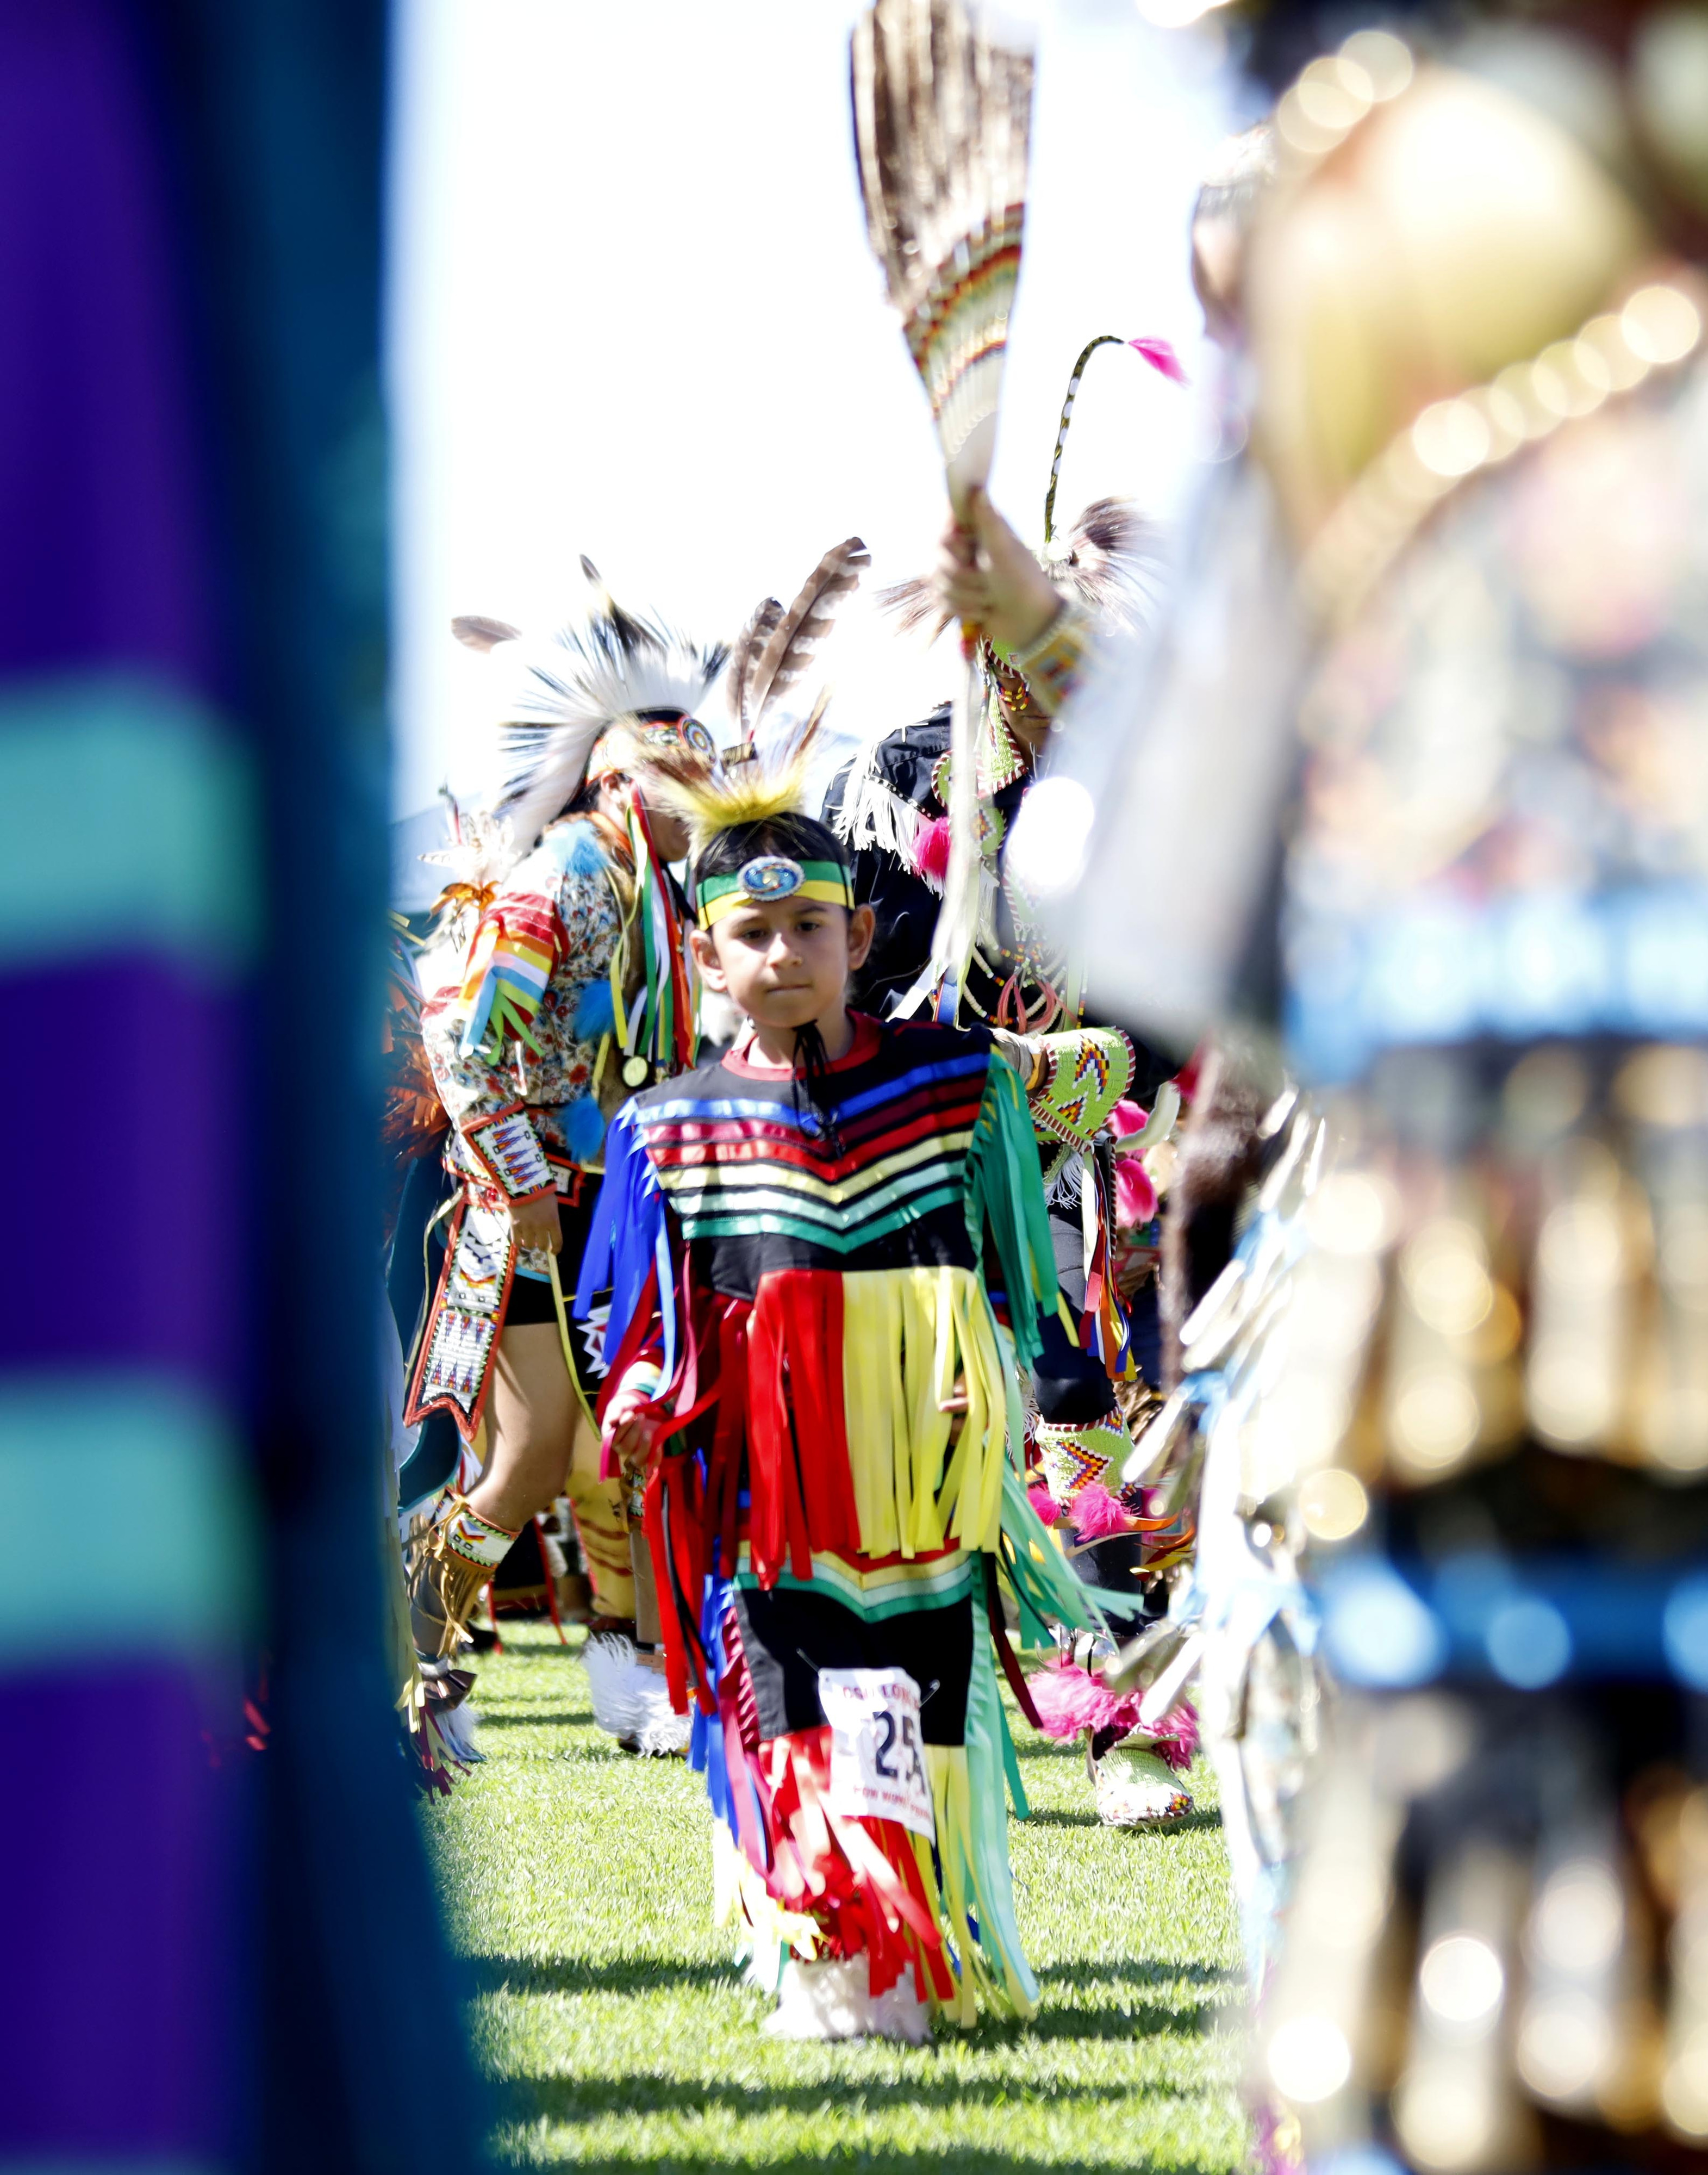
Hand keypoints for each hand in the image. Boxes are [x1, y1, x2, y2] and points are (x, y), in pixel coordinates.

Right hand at [510, 1192, 561, 1254]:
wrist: (522, 1183)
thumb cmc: (540, 1191)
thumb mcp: (552, 1204)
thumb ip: (552, 1217)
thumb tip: (551, 1229)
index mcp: (553, 1221)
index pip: (557, 1242)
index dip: (556, 1249)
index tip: (554, 1251)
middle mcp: (540, 1227)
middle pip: (542, 1246)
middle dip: (542, 1246)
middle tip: (540, 1242)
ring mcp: (526, 1227)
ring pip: (529, 1245)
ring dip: (530, 1244)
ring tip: (529, 1239)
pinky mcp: (514, 1226)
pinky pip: (516, 1242)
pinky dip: (519, 1243)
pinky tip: (521, 1239)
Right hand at [603, 1385, 660, 1471]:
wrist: (643, 1407)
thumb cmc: (627, 1408)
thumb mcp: (620, 1405)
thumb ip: (615, 1411)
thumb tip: (612, 1420)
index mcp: (612, 1438)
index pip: (613, 1440)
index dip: (623, 1428)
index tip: (630, 1414)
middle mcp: (623, 1449)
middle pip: (626, 1448)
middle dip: (634, 1431)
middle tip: (641, 1416)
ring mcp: (637, 1453)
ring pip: (638, 1459)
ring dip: (644, 1446)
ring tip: (648, 1431)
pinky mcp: (650, 1454)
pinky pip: (653, 1461)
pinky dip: (656, 1455)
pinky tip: (658, 1444)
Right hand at [932, 486, 1061, 654]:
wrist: (1030, 621)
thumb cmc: (1022, 581)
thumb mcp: (1005, 550)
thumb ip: (988, 521)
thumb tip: (977, 487)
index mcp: (976, 531)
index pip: (944, 529)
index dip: (954, 545)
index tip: (972, 551)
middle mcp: (963, 547)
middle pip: (937, 558)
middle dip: (963, 577)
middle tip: (988, 580)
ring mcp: (957, 572)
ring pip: (937, 583)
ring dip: (967, 596)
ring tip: (990, 598)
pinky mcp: (953, 595)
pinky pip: (940, 601)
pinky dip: (963, 610)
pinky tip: (982, 610)